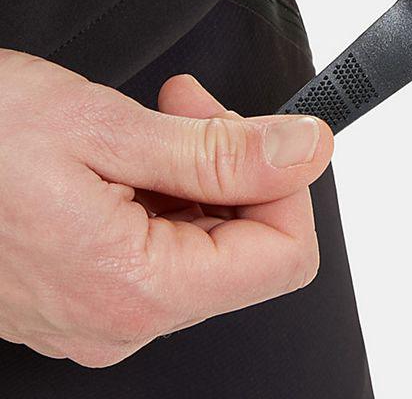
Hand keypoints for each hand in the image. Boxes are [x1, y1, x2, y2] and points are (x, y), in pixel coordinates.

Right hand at [0, 51, 332, 365]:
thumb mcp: (110, 130)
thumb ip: (222, 153)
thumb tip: (307, 151)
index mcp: (136, 291)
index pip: (285, 257)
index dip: (287, 183)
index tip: (260, 131)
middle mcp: (121, 320)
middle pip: (248, 247)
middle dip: (236, 165)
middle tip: (189, 108)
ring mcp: (102, 311)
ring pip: (207, 241)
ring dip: (198, 170)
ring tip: (152, 121)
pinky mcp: (86, 290)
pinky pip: (163, 244)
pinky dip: (164, 188)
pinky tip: (129, 151)